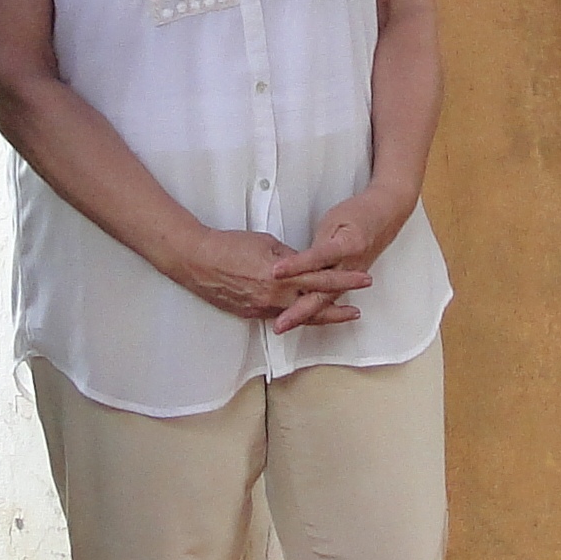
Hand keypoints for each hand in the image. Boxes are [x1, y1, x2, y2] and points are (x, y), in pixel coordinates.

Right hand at [165, 227, 368, 325]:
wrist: (196, 260)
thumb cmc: (230, 245)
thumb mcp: (267, 243)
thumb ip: (290, 258)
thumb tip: (304, 265)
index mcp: (282, 276)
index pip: (321, 279)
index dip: (344, 280)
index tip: (364, 280)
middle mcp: (274, 297)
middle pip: (314, 306)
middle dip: (337, 309)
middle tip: (357, 311)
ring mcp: (261, 309)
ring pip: (297, 316)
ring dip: (317, 316)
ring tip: (336, 315)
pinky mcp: (249, 314)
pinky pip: (277, 316)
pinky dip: (293, 315)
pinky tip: (301, 314)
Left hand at [266, 190, 406, 333]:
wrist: (384, 216)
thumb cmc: (360, 213)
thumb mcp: (333, 221)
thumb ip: (315, 245)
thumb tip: (295, 262)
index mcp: (348, 245)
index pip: (317, 258)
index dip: (296, 266)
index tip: (276, 272)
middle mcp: (351, 266)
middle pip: (322, 291)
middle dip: (299, 309)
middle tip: (281, 321)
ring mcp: (350, 278)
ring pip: (324, 301)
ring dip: (303, 315)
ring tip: (284, 325)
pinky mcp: (348, 283)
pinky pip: (329, 299)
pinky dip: (313, 311)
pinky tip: (300, 320)